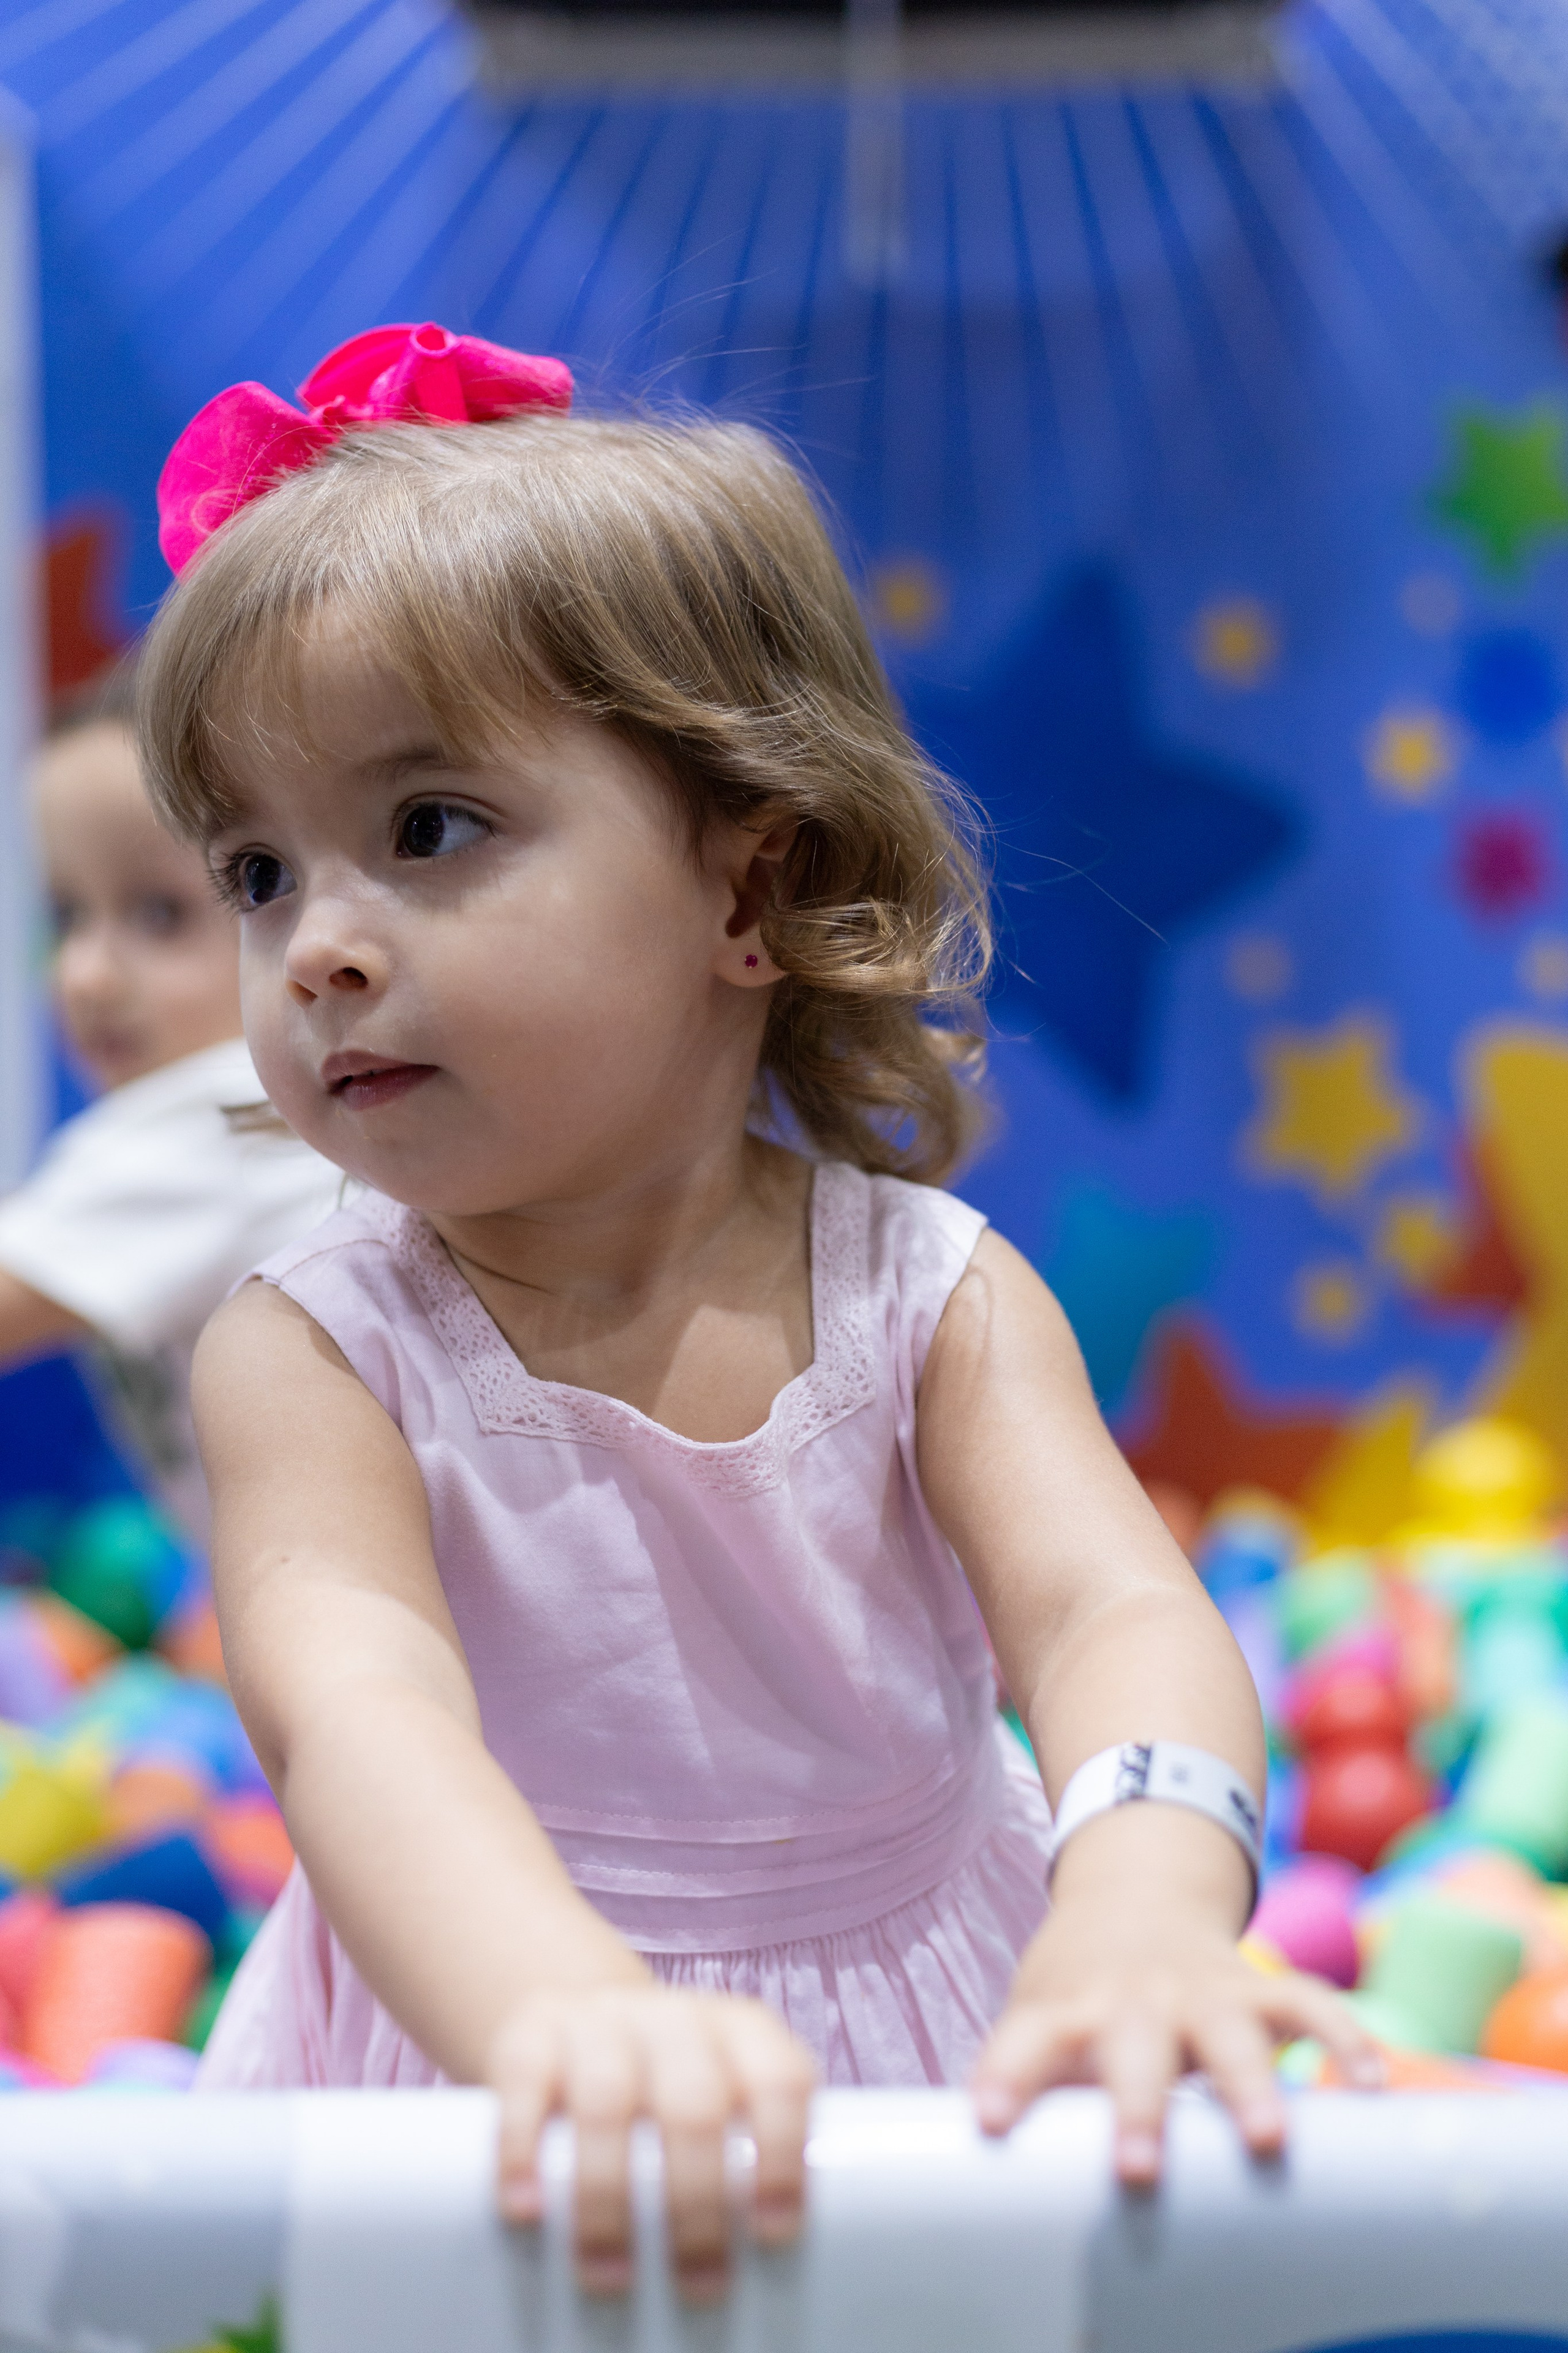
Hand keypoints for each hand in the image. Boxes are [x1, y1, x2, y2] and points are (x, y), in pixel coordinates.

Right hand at [488, 1985, 816, 2302]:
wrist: (579, 2012)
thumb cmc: (669, 2089)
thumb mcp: (722, 2101)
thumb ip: (744, 2161)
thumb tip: (776, 2289)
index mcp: (742, 2034)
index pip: (779, 2080)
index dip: (782, 2155)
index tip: (771, 2236)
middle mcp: (676, 2020)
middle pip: (694, 2103)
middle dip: (697, 2204)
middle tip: (698, 2287)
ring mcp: (601, 2023)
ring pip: (608, 2098)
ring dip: (609, 2197)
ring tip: (609, 2276)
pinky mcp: (530, 2038)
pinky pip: (524, 2086)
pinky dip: (523, 2153)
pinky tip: (528, 2211)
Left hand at [971, 1895, 1382, 2183]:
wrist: (1133, 1893)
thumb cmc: (1079, 1989)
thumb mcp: (1040, 2020)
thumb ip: (1031, 2083)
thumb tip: (1002, 2169)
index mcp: (1067, 2008)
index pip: (1026, 2042)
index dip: (1007, 2079)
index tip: (991, 2122)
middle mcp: (1133, 1997)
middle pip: (1134, 2048)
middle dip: (1136, 2106)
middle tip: (1136, 2166)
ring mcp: (1200, 1990)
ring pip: (1228, 2031)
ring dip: (1246, 2084)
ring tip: (1267, 2138)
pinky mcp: (1257, 1987)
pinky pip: (1309, 2005)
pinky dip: (1344, 2038)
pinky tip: (1370, 2084)